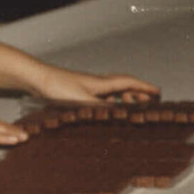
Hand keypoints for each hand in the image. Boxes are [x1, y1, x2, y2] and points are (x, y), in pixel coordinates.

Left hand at [31, 65, 159, 104]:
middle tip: (148, 102)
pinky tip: (104, 110)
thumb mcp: (82, 101)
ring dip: (124, 98)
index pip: (129, 83)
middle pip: (123, 86)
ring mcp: (87, 87)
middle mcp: (97, 84)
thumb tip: (119, 116)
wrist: (36, 78)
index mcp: (102, 84)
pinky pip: (101, 96)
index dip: (145, 88)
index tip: (158, 92)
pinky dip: (109, 102)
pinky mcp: (78, 92)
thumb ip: (101, 109)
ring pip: (112, 91)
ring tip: (129, 108)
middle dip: (138, 93)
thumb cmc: (57, 86)